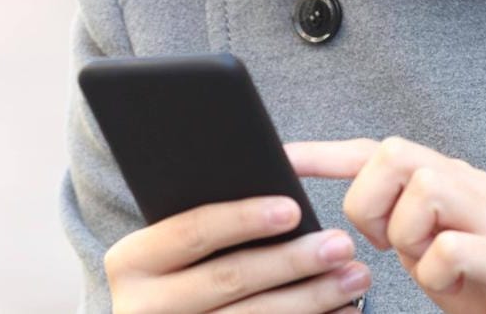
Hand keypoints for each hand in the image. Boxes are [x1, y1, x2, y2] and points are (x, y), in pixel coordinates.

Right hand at [104, 194, 371, 312]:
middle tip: (342, 244)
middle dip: (292, 260)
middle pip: (229, 278)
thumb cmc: (169, 274)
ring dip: (313, 298)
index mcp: (130, 262)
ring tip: (355, 277)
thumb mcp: (164, 249)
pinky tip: (342, 312)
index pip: (192, 231)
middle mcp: (144, 306)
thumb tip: (272, 183)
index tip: (293, 208)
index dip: (243, 218)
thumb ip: (199, 223)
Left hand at [286, 138, 485, 313]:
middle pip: (395, 153)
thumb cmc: (474, 278)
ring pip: (424, 190)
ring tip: (425, 262)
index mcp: (438, 175)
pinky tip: (451, 283)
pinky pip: (450, 248)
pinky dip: (436, 273)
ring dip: (407, 237)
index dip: (322, 154)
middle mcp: (466, 180)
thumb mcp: (418, 244)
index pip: (370, 150)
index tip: (281, 159)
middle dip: (371, 202)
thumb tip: (331, 215)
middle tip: (383, 243)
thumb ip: (386, 219)